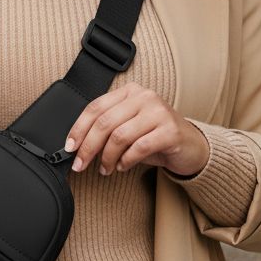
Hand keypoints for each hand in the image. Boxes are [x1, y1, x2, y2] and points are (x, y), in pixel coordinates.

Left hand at [63, 82, 209, 176]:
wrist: (190, 146)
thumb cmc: (155, 137)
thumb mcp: (128, 127)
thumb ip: (107, 129)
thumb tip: (77, 145)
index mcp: (130, 91)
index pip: (96, 107)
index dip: (78, 129)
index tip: (70, 147)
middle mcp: (144, 97)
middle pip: (105, 123)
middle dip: (88, 147)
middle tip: (80, 165)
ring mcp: (159, 112)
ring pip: (119, 136)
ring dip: (107, 158)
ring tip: (105, 169)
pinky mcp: (170, 131)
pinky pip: (139, 148)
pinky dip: (126, 161)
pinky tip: (123, 167)